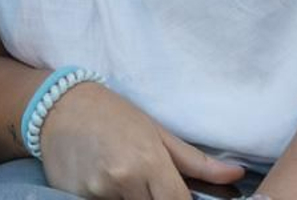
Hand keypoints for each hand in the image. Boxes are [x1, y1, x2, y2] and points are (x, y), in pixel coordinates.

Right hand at [39, 81, 244, 199]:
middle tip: (149, 184)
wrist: (58, 105)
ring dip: (132, 199)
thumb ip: (196, 162)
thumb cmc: (112, 115)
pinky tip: (104, 184)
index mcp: (149, 161)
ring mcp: (96, 192)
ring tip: (124, 179)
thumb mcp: (156, 132)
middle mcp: (123, 180)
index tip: (180, 197)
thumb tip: (237, 175)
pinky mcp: (74, 198)